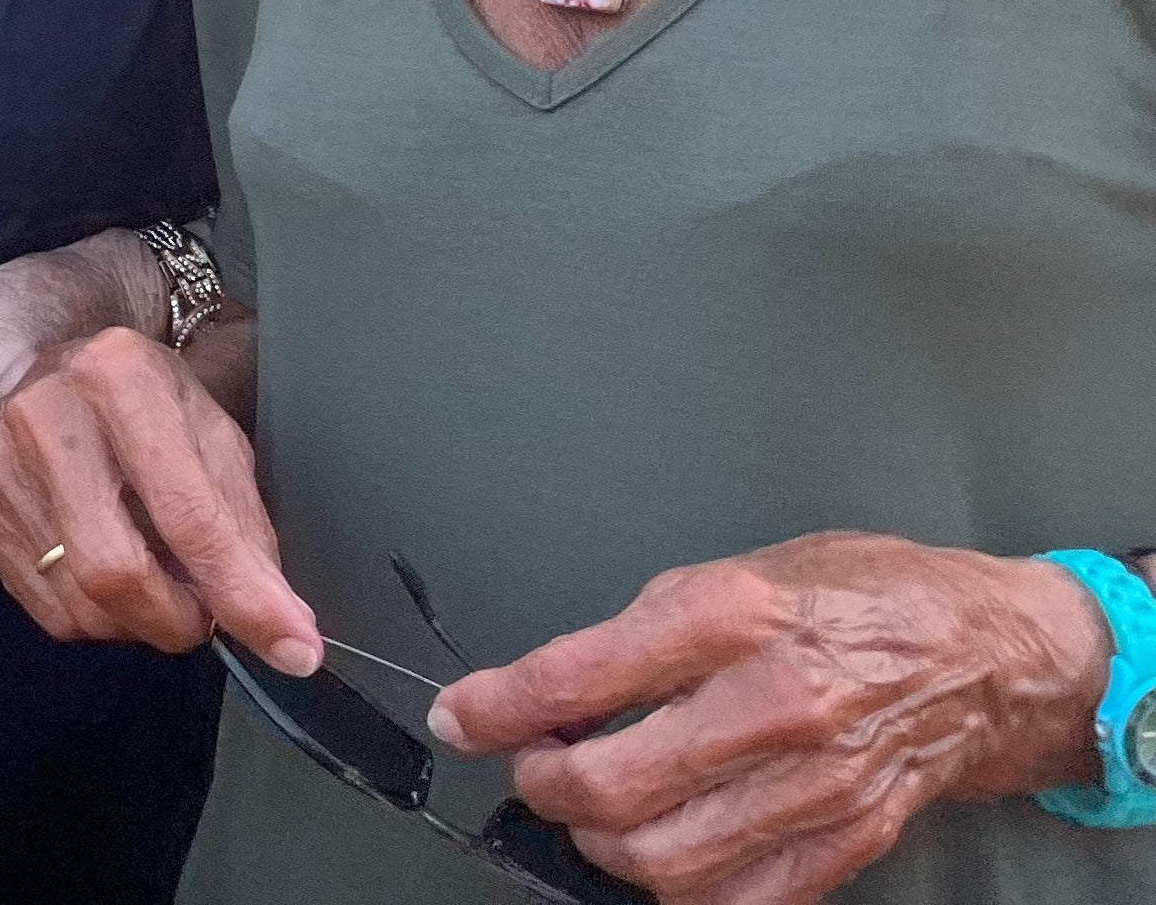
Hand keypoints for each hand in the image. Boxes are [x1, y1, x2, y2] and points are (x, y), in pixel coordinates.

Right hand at [0, 325, 319, 672]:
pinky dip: (95, 617)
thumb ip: (246, 534)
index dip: (242, 591)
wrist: (69, 376)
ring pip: (79, 602)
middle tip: (206, 618)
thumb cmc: (153, 407)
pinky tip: (110, 575)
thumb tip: (288, 634)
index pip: (186, 511)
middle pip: (114, 569)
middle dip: (177, 621)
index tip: (293, 647)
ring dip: (138, 623)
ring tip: (159, 586)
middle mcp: (44, 412)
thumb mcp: (215, 443)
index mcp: (118, 376)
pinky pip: (46, 608)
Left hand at [431, 534, 1110, 903]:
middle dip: (542, 785)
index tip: (461, 717)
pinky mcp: (844, 843)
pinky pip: (736, 898)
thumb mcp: (730, 571)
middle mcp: (772, 706)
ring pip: (663, 858)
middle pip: (611, 786)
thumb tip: (552, 690)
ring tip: (596, 808)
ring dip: (602, 844)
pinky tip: (665, 847)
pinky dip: (680, 887)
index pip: (577, 678)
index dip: (497, 707)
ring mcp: (812, 785)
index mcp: (731, 617)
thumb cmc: (854, 597)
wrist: (981, 654)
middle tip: (534, 766)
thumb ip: (638, 634)